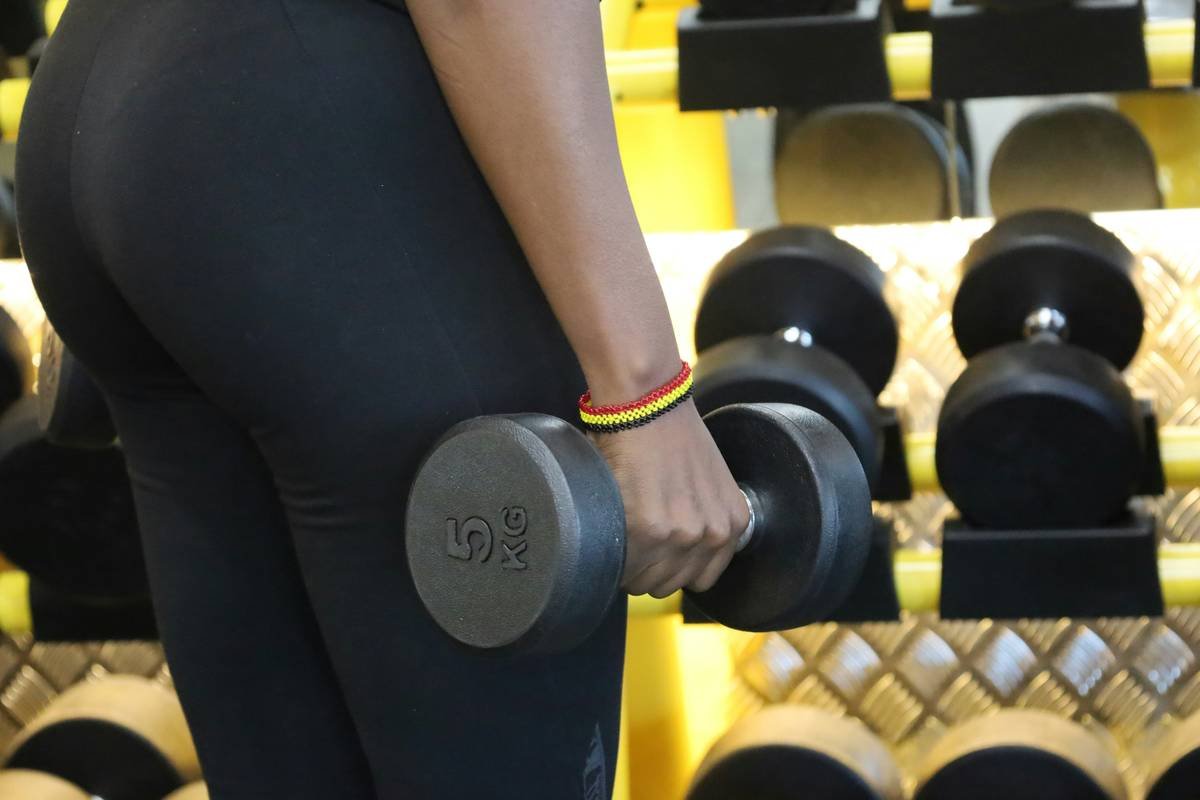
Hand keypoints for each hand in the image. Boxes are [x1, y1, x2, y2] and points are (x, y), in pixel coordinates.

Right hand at [592, 402, 750, 598]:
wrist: (647, 402)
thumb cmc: (668, 433)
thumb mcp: (707, 481)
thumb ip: (701, 518)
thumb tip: (673, 553)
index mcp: (732, 523)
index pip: (700, 578)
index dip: (671, 566)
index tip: (654, 550)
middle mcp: (713, 533)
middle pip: (670, 584)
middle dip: (646, 567)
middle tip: (630, 538)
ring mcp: (682, 535)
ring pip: (644, 583)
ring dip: (627, 565)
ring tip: (619, 531)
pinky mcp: (648, 530)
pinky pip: (623, 568)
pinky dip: (611, 554)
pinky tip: (609, 527)